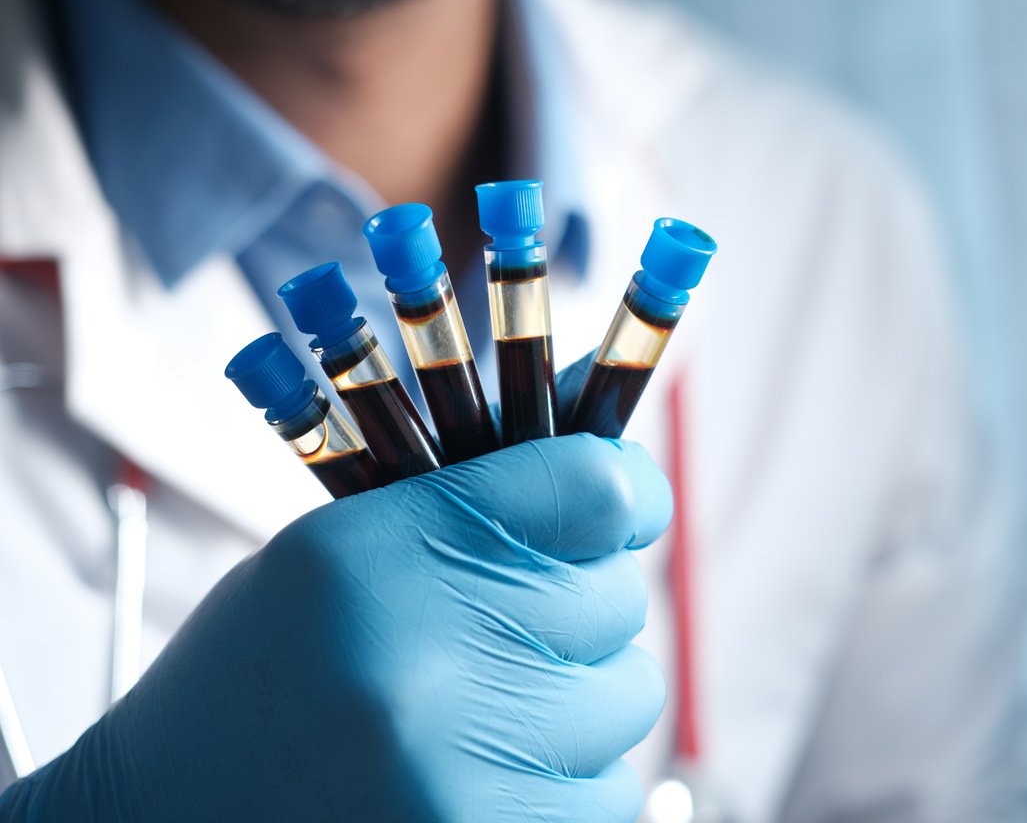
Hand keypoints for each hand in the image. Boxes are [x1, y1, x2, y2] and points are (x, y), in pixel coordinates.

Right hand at [0, 433, 670, 821]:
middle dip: (577, 610)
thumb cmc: (262, 678)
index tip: (627, 507)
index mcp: (381, 554)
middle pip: (618, 599)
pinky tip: (488, 776)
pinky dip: (570, 783)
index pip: (592, 489)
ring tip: (481, 715)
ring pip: (627, 699)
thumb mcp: (340, 553)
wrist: (162, 820)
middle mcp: (426, 661)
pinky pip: (610, 795)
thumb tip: (624, 474)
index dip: (629, 489)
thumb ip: (475, 504)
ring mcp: (459, 773)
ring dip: (577, 702)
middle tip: (501, 632)